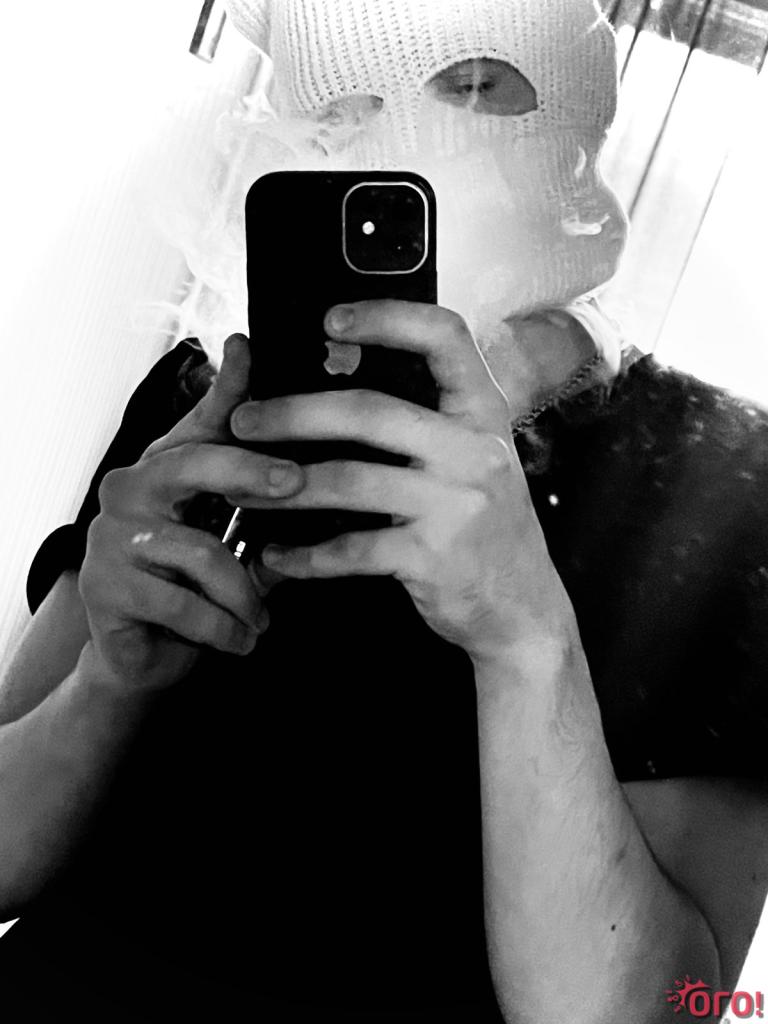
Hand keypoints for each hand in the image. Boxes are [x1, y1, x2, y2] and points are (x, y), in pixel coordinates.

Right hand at [78, 335, 304, 691]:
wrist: (143, 656)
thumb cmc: (193, 591)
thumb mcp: (233, 542)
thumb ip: (261, 507)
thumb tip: (311, 471)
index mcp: (164, 472)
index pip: (197, 422)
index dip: (225, 386)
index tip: (247, 346)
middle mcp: (130, 490)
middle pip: (194, 464)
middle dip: (253, 472)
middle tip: (297, 484)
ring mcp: (110, 535)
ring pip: (201, 552)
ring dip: (245, 594)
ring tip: (263, 618)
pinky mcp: (104, 585)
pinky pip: (184, 604)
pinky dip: (224, 628)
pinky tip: (241, 639)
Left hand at [229, 302, 573, 665]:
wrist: (522, 607)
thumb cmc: (485, 525)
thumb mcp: (475, 459)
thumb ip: (428, 423)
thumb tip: (335, 381)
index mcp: (482, 413)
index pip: (444, 338)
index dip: (387, 317)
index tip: (330, 319)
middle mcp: (474, 450)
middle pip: (369, 411)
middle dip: (293, 413)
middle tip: (244, 421)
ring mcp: (456, 504)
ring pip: (349, 479)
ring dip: (282, 485)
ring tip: (239, 488)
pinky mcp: (432, 557)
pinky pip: (351, 549)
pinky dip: (305, 555)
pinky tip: (276, 555)